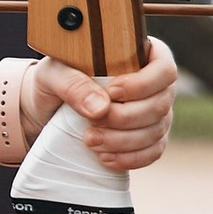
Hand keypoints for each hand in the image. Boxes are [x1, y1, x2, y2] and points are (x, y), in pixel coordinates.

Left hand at [24, 40, 178, 175]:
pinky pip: (153, 152)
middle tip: (92, 122)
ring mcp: (156, 112)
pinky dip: (130, 158)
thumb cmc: (55, 80)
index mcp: (141, 55)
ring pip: (156, 131)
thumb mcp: (53, 74)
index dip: (142, 85)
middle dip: (125, 118)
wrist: (48, 107)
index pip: (164, 69)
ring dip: (124, 141)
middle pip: (160, 105)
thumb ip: (73, 84)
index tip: (111, 92)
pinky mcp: (149, 137)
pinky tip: (105, 158)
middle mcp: (156, 84)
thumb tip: (101, 108)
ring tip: (90, 140)